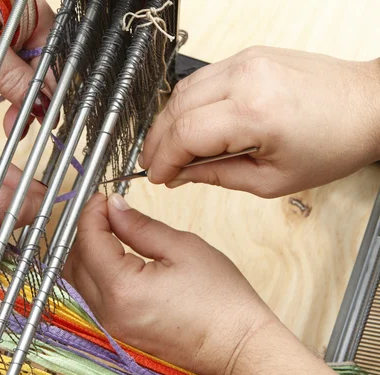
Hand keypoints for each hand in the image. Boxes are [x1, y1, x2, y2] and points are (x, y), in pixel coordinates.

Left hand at [0, 0, 55, 131]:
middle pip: (30, 68)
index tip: (45, 113)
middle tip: (15, 123)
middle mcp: (8, 21)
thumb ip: (10, 74)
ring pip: (4, 78)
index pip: (48, 50)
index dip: (49, 84)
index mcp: (20, 6)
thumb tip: (39, 102)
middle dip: (17, 93)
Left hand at [64, 192, 272, 374]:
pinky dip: (96, 272)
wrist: (238, 346)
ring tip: (112, 231)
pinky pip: (93, 297)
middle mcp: (109, 312)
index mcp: (122, 288)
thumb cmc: (221, 301)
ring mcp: (113, 326)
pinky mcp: (120, 332)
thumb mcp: (181, 247)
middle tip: (107, 211)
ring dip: (88, 252)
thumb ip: (138, 226)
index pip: (89, 240)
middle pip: (75, 261)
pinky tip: (116, 257)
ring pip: (79, 281)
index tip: (103, 198)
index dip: (92, 212)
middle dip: (86, 231)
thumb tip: (114, 207)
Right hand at [141, 46, 379, 197]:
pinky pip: (202, 79)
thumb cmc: (333, 143)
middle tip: (154, 163)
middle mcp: (246, 78)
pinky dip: (187, 103)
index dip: (163, 159)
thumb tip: (180, 175)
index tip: (157, 176)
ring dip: (168, 120)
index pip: (184, 134)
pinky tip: (188, 124)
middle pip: (176, 108)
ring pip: (183, 90)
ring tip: (167, 147)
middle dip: (157, 140)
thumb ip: (217, 176)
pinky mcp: (248, 56)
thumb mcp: (271, 180)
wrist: (368, 106)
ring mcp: (246, 61)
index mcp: (255, 113)